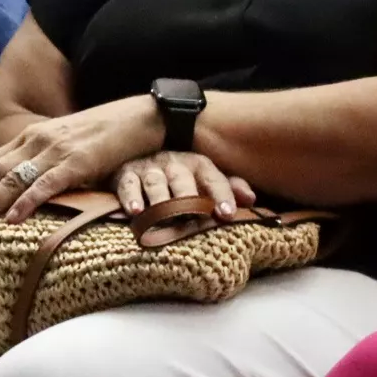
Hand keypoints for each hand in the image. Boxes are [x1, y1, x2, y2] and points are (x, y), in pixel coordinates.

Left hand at [0, 97, 159, 232]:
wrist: (140, 117)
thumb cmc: (107, 134)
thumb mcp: (69, 144)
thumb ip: (47, 160)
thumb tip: (28, 188)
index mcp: (34, 134)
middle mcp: (39, 140)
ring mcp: (57, 150)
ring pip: (13, 180)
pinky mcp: (78, 161)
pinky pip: (46, 184)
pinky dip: (26, 202)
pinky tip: (12, 219)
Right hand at [112, 149, 256, 217]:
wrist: (137, 158)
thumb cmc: (178, 178)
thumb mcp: (203, 179)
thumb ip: (227, 188)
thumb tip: (251, 200)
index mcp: (197, 164)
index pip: (212, 178)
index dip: (221, 195)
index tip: (227, 214)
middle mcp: (174, 163)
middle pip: (183, 181)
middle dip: (190, 200)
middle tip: (196, 218)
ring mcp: (149, 168)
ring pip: (156, 184)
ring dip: (161, 202)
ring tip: (166, 218)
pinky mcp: (125, 175)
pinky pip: (128, 186)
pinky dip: (131, 198)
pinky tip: (136, 212)